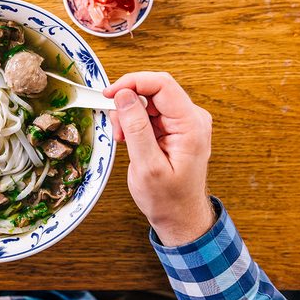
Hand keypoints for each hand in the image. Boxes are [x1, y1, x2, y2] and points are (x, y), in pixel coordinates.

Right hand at [103, 72, 215, 245]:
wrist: (180, 216)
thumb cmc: (168, 199)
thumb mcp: (147, 166)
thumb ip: (136, 128)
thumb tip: (124, 95)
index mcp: (191, 126)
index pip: (162, 85)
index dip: (132, 83)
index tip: (109, 94)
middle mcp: (191, 118)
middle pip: (154, 89)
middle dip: (128, 101)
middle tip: (114, 125)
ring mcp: (184, 122)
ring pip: (149, 100)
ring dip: (129, 114)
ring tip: (122, 138)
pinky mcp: (174, 127)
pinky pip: (150, 112)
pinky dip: (133, 121)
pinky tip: (128, 139)